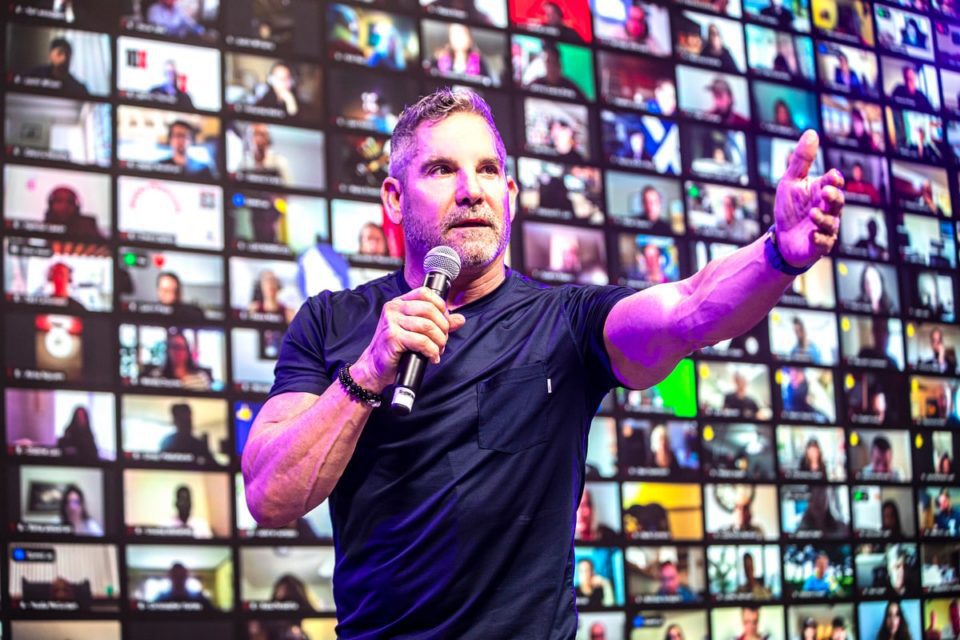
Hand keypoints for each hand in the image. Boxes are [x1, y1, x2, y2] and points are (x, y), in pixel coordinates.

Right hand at [352, 287, 465, 392]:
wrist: (374, 366)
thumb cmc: (395, 349)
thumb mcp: (416, 331)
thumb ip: (437, 323)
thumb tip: (460, 319)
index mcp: (399, 303)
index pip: (425, 293)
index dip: (440, 305)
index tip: (445, 320)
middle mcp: (393, 309)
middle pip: (429, 309)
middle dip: (443, 327)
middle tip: (443, 340)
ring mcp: (391, 322)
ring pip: (427, 326)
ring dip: (439, 341)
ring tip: (437, 350)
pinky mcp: (392, 338)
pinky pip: (421, 342)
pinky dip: (432, 351)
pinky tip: (431, 357)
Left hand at [773, 130, 845, 267]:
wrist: (781, 238)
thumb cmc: (790, 208)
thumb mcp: (791, 181)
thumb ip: (801, 159)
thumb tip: (812, 132)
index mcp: (823, 192)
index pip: (835, 184)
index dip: (835, 180)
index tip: (831, 176)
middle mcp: (829, 209)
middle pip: (837, 202)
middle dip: (833, 197)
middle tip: (825, 192)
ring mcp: (826, 228)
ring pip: (831, 223)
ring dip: (823, 218)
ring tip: (812, 213)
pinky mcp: (819, 245)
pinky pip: (824, 243)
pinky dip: (819, 239)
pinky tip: (811, 235)